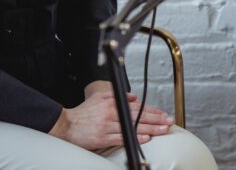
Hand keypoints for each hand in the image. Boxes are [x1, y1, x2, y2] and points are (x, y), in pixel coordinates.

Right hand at [48, 90, 173, 149]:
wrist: (66, 124)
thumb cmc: (82, 112)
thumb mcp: (99, 97)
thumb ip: (118, 95)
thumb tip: (134, 97)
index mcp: (112, 103)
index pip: (137, 107)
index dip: (152, 110)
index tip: (164, 114)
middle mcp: (112, 113)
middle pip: (139, 116)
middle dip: (157, 119)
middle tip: (170, 121)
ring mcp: (108, 126)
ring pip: (133, 127)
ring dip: (151, 129)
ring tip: (163, 130)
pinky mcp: (103, 138)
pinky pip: (122, 138)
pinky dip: (135, 138)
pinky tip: (146, 138)